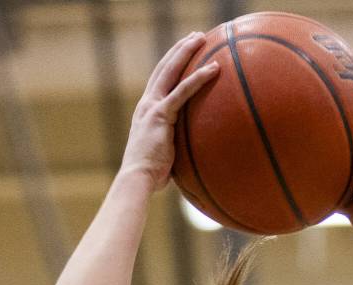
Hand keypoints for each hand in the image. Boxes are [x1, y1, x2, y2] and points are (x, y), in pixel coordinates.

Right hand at [121, 32, 219, 190]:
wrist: (137, 179)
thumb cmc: (150, 176)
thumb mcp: (164, 156)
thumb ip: (175, 146)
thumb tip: (193, 155)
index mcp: (146, 112)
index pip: (159, 81)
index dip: (171, 64)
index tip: (183, 52)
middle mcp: (146, 104)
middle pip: (164, 68)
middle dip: (179, 50)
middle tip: (195, 37)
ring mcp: (152, 107)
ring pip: (171, 71)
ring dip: (187, 52)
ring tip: (202, 38)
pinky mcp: (161, 115)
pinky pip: (183, 91)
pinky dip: (198, 78)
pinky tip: (214, 68)